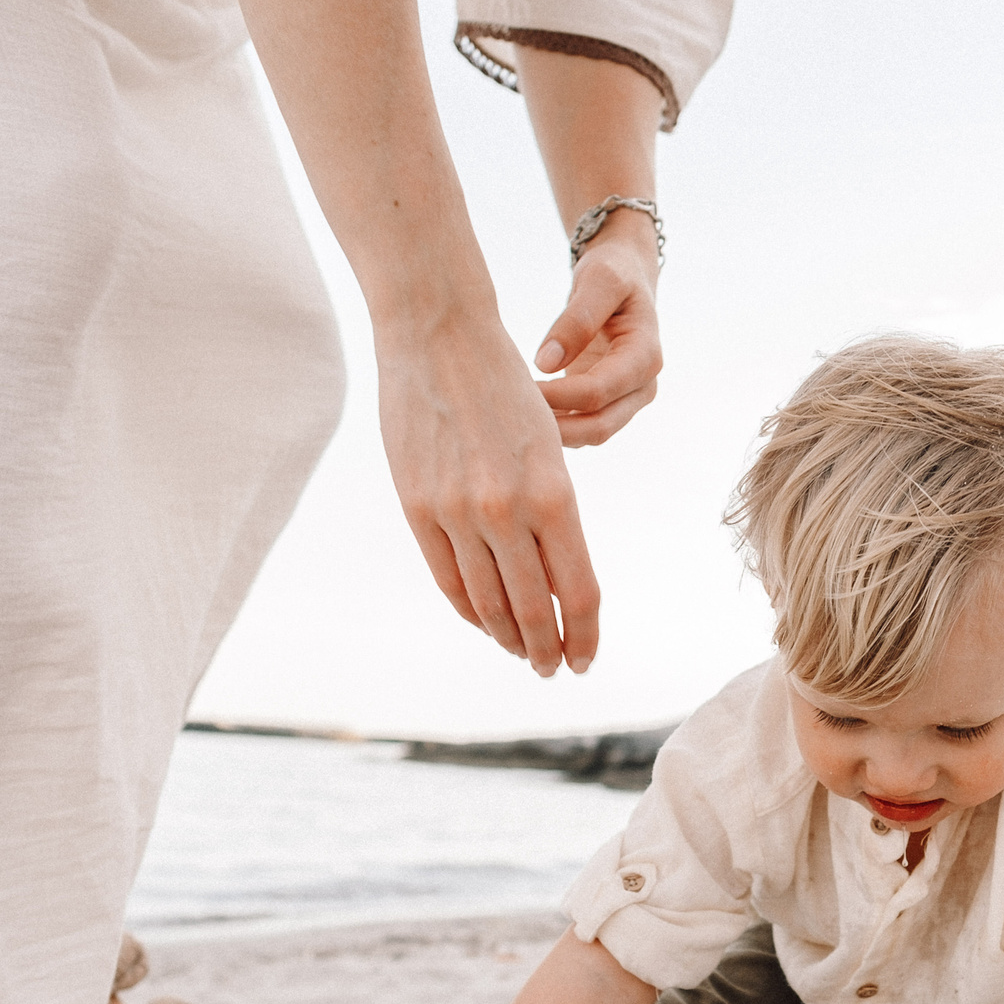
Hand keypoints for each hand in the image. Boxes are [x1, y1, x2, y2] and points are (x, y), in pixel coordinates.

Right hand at [380, 317, 599, 676]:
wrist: (439, 335)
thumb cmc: (506, 388)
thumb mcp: (549, 448)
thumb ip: (552, 516)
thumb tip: (556, 583)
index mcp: (554, 494)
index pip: (578, 593)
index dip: (585, 636)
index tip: (586, 659)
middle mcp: (506, 511)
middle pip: (534, 611)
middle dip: (548, 650)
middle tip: (555, 669)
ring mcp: (457, 513)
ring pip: (488, 603)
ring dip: (509, 638)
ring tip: (523, 653)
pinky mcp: (418, 508)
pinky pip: (448, 579)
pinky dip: (470, 609)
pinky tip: (485, 622)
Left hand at [532, 231, 660, 446]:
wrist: (625, 278)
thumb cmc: (613, 272)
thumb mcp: (599, 280)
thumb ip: (576, 319)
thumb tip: (546, 363)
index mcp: (646, 356)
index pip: (599, 391)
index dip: (559, 395)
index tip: (519, 387)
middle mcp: (642, 386)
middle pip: (599, 426)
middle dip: (556, 428)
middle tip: (510, 417)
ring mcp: (627, 399)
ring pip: (591, 434)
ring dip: (555, 434)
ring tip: (513, 419)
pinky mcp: (609, 403)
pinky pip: (583, 427)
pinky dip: (557, 428)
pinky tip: (525, 415)